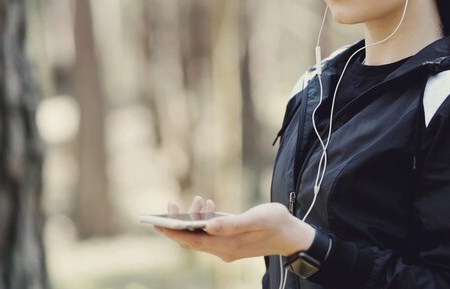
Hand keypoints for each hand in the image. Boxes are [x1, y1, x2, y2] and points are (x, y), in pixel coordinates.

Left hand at [156, 198, 315, 262]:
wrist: (293, 236)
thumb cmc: (277, 223)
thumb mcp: (257, 218)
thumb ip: (232, 223)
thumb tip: (207, 225)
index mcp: (228, 244)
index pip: (191, 242)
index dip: (172, 232)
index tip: (156, 223)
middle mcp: (224, 250)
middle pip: (192, 240)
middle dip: (179, 223)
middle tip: (171, 203)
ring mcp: (227, 248)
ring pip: (201, 236)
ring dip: (195, 219)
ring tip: (201, 200)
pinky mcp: (232, 243)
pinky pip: (210, 235)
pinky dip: (205, 221)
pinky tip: (210, 206)